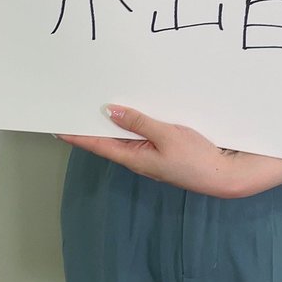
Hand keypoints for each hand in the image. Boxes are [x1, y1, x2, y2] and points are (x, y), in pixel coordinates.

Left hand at [58, 106, 281, 198]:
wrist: (225, 176)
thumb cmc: (196, 159)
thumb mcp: (167, 135)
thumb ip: (139, 122)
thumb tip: (110, 112)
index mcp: (135, 157)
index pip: (98, 145)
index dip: (78, 135)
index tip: (57, 126)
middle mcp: (139, 158)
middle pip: (108, 140)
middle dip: (91, 125)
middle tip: (73, 106)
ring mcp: (151, 156)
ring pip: (124, 137)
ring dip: (111, 123)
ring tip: (95, 105)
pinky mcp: (164, 151)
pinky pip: (141, 135)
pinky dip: (131, 123)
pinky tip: (131, 111)